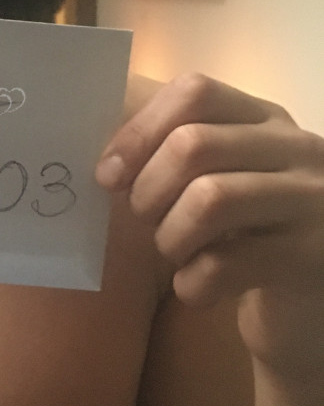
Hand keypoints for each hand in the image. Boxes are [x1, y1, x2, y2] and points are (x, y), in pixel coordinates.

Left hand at [96, 73, 323, 375]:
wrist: (306, 313)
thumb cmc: (245, 239)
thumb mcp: (221, 181)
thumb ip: (175, 155)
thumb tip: (102, 160)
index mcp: (265, 120)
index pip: (195, 93)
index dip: (138, 132)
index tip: (108, 175)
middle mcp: (297, 150)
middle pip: (193, 144)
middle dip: (147, 190)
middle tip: (145, 220)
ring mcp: (312, 202)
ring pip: (209, 199)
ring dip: (169, 236)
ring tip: (174, 254)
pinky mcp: (310, 258)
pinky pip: (225, 263)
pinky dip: (191, 283)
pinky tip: (195, 290)